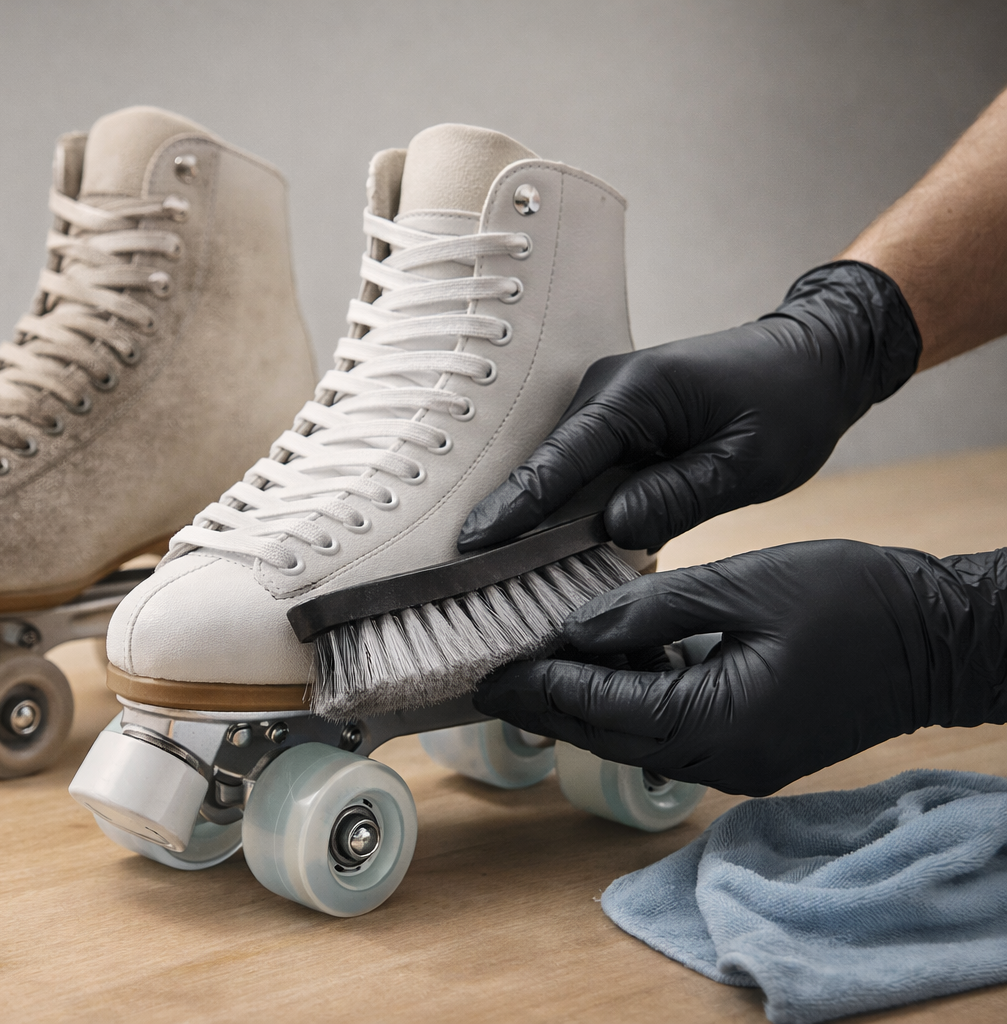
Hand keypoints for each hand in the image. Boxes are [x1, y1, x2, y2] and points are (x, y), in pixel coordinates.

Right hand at [457, 261, 921, 553]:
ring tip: (495, 566)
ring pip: (556, 469)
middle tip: (471, 571)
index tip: (472, 543)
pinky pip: (576, 467)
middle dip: (511, 516)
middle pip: (546, 465)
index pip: (561, 458)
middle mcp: (606, 390)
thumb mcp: (748, 464)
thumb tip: (613, 528)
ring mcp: (604, 402)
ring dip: (534, 514)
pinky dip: (561, 504)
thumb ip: (679, 497)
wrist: (812, 359)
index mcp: (638, 393)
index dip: (516, 505)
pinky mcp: (612, 420)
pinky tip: (543, 545)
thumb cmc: (790, 407)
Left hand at [474, 540, 1006, 795]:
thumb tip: (575, 627)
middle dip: (545, 703)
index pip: (595, 707)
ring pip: (634, 737)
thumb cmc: (849, 600)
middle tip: (486, 675)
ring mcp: (736, 764)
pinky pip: (671, 732)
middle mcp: (716, 762)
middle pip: (604, 735)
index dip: (534, 685)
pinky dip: (633, 699)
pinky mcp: (750, 749)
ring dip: (587, 701)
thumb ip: (648, 608)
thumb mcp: (739, 586)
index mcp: (710, 724)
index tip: (482, 669)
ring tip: (537, 659)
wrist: (940, 638)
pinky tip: (612, 658)